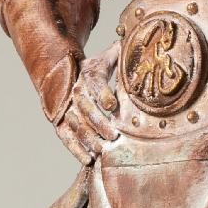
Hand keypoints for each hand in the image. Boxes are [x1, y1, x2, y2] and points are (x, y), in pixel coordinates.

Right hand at [55, 45, 121, 164]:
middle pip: (84, 106)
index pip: (94, 81)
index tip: (112, 105)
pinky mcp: (61, 120)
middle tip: (113, 136)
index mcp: (88, 71)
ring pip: (74, 123)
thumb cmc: (99, 66)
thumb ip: (126, 55)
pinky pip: (65, 136)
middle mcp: (74, 88)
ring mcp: (66, 106)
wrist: (68, 70)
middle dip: (98, 122)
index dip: (102, 93)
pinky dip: (75, 149)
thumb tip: (146, 47)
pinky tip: (87, 160)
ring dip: (87, 138)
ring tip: (101, 151)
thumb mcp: (112, 56)